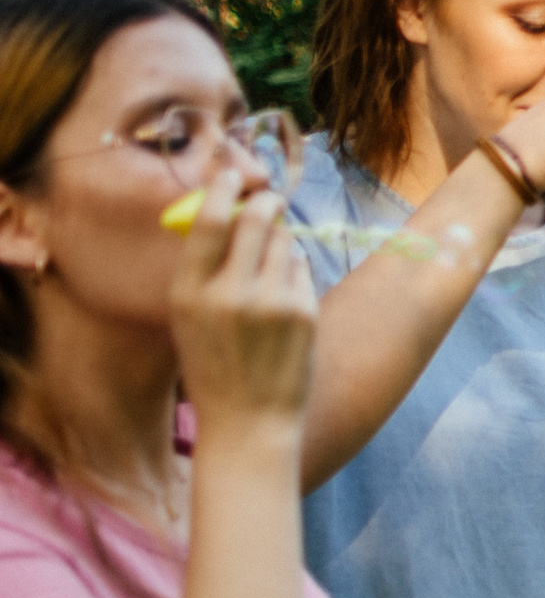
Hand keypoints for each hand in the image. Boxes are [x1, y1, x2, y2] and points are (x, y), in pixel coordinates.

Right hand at [169, 170, 316, 433]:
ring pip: (285, 242)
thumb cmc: (215, 367)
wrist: (249, 422)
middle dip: (266, 203)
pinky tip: (285, 304)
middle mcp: (228, 292)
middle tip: (269, 200)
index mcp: (188, 291)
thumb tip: (226, 214)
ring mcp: (270, 301)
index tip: (232, 175)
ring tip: (270, 275)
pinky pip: (302, 269)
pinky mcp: (303, 311)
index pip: (207, 220)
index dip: (223, 190)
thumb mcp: (189, 318)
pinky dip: (295, 274)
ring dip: (281, 245)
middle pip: (257, 219)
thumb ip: (202, 269)